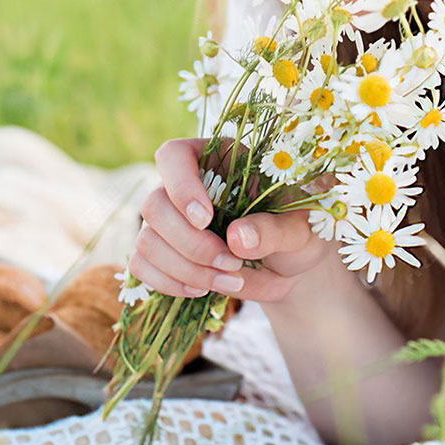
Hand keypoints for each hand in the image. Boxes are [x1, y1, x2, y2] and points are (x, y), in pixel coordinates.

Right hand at [131, 138, 341, 301]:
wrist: (292, 264)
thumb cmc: (300, 231)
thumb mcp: (302, 227)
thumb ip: (275, 229)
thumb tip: (238, 238)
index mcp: (219, 158)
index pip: (173, 155)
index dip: (181, 186)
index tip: (206, 219)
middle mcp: (185, 185)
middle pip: (154, 205)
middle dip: (191, 244)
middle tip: (232, 264)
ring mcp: (169, 219)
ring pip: (147, 240)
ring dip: (186, 269)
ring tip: (231, 282)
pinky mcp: (162, 251)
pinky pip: (142, 266)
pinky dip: (169, 283)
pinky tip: (202, 289)